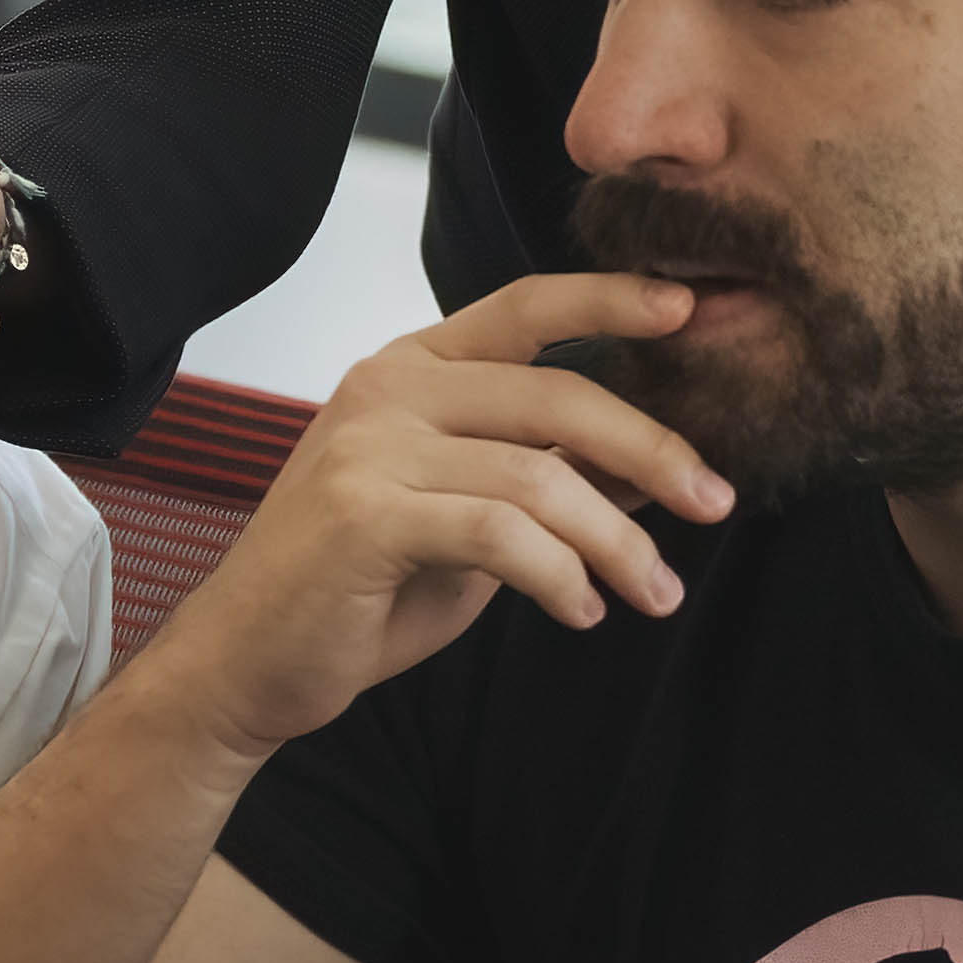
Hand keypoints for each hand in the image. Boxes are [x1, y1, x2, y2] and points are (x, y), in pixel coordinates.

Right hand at [134, 281, 730, 755]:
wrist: (248, 663)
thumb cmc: (357, 589)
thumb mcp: (468, 520)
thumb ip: (542, 478)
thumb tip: (652, 465)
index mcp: (411, 370)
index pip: (523, 308)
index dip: (608, 300)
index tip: (688, 309)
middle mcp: (387, 389)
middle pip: (555, 395)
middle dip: (652, 450)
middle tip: (713, 502)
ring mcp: (370, 447)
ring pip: (539, 476)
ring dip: (617, 542)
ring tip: (654, 592)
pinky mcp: (365, 515)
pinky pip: (501, 535)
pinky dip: (560, 576)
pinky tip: (581, 610)